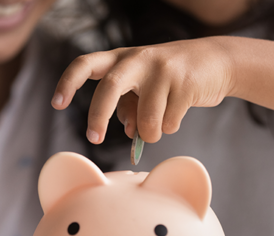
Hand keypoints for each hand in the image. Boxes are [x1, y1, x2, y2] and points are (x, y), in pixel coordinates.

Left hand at [52, 37, 234, 143]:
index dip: (67, 83)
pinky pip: (168, 123)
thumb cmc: (171, 79)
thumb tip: (128, 133)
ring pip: (146, 119)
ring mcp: (163, 69)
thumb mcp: (144, 87)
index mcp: (121, 58)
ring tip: (159, 124)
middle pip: (109, 87)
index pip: (85, 64)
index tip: (57, 104)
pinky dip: (170, 127)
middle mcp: (138, 58)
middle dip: (98, 116)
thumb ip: (129, 108)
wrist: (217, 61)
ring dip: (150, 133)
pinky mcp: (185, 83)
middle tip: (94, 139)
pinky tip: (178, 112)